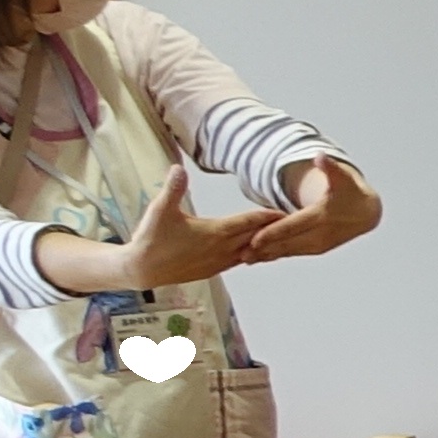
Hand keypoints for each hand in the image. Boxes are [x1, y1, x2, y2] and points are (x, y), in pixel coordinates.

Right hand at [99, 166, 276, 289]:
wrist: (142, 270)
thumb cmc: (151, 239)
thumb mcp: (159, 210)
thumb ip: (172, 189)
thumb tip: (178, 168)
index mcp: (216, 233)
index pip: (250, 222)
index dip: (269, 215)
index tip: (288, 209)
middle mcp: (223, 249)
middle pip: (257, 236)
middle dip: (274, 228)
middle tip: (296, 220)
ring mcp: (220, 262)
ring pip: (252, 250)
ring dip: (265, 242)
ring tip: (281, 233)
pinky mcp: (214, 270)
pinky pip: (241, 260)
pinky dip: (252, 253)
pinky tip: (257, 248)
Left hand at [257, 157, 381, 255]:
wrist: (365, 212)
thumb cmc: (351, 193)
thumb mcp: (344, 178)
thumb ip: (330, 168)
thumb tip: (321, 156)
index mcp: (323, 216)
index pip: (294, 226)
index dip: (274, 233)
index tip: (256, 239)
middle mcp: (321, 234)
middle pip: (288, 242)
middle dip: (265, 249)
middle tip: (242, 253)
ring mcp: (319, 244)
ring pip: (289, 250)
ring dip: (267, 255)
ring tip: (245, 259)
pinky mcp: (316, 248)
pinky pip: (293, 252)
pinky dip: (275, 255)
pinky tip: (259, 258)